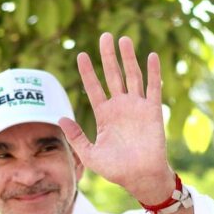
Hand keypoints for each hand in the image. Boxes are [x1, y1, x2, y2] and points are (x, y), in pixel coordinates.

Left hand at [60, 33, 174, 204]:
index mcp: (105, 115)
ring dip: (128, 58)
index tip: (81, 55)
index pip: (94, 88)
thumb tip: (60, 118)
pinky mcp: (152, 111)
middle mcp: (120, 107)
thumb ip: (75, 137)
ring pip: (131, 76)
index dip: (88, 72)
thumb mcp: (90, 154)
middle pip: (113, 75)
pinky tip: (151, 56)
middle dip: (108, 56)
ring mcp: (137, 107)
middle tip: (105, 35)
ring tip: (123, 39)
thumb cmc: (116, 170)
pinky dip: (153, 72)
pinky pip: (153, 88)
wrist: (141, 178)